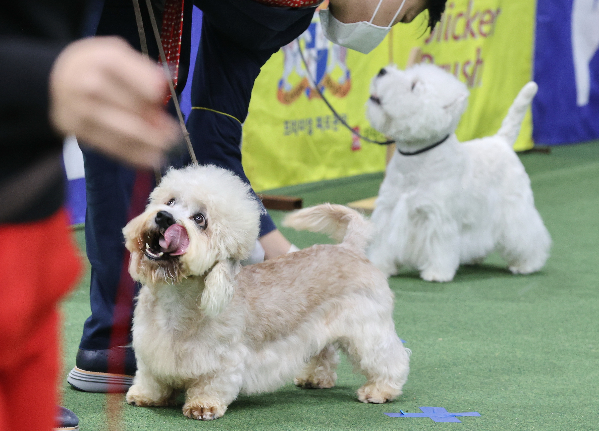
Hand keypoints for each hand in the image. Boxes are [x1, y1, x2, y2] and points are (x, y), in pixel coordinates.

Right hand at [49, 37, 178, 168]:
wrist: (55, 76)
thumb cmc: (97, 65)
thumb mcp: (119, 53)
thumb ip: (143, 71)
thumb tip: (163, 89)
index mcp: (105, 60)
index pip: (138, 82)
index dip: (154, 94)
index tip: (161, 101)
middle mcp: (89, 85)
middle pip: (134, 111)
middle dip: (157, 126)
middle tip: (174, 135)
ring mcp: (80, 110)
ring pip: (125, 134)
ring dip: (150, 145)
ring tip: (166, 150)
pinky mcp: (76, 130)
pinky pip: (112, 147)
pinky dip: (134, 155)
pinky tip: (151, 159)